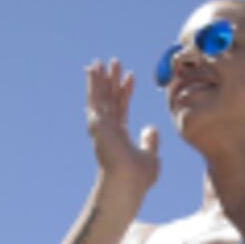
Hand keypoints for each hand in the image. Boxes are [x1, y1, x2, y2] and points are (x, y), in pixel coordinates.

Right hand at [84, 59, 158, 199]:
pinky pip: (94, 98)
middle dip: (111, 81)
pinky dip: (93, 83)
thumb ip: (150, 142)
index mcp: (118, 136)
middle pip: (109, 99)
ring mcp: (100, 126)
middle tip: (114, 62)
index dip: (125, 91)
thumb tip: (151, 128)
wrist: (128, 182)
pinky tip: (93, 70)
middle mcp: (107, 129)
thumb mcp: (150, 156)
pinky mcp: (96, 123)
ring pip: (100, 97)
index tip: (131, 76)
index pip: (121, 108)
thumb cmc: (138, 177)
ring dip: (100, 78)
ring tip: (101, 61)